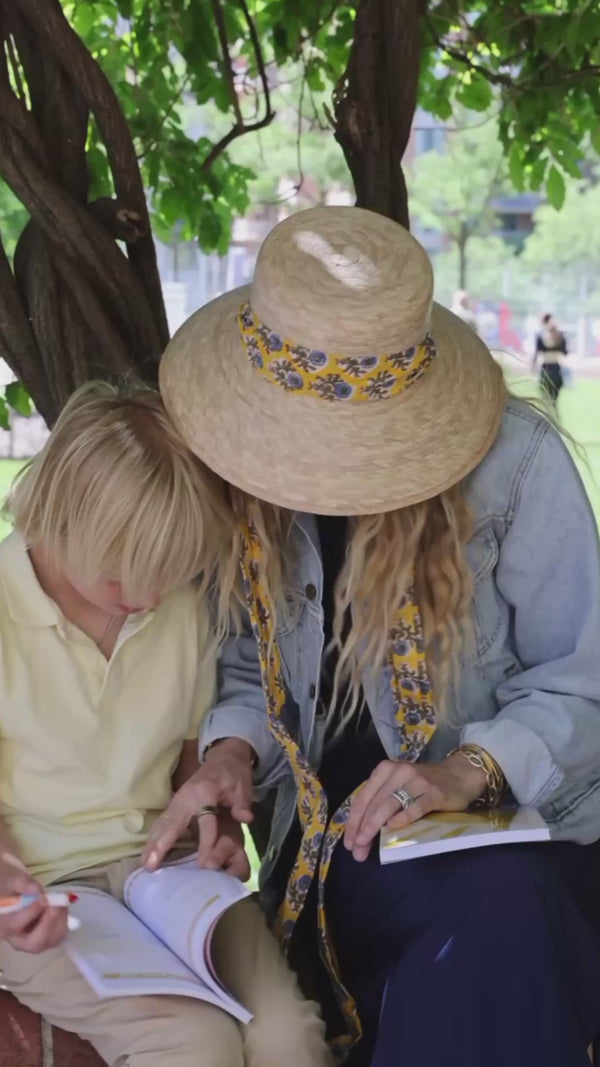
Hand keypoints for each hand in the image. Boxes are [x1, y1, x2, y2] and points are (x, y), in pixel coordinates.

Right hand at [0, 854, 67, 952]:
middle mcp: (17, 940)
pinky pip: (58, 937)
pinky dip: (64, 922)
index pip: (15, 926)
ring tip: (61, 902)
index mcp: (3, 925)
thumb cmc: (10, 888)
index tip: (43, 898)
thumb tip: (39, 891)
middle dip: (48, 924)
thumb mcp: (13, 881)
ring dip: (59, 921)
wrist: (13, 895)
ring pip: (49, 942)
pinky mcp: (46, 939)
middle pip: (34, 943)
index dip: (30, 913)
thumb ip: (24, 884)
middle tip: (56, 905)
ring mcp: (33, 943)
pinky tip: (62, 907)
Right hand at [142, 738, 254, 871]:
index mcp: (206, 791)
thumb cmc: (234, 774)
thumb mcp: (243, 786)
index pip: (206, 821)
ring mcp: (178, 799)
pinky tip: (148, 852)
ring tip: (144, 864)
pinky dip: (154, 837)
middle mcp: (187, 796)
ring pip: (163, 823)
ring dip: (152, 843)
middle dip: (161, 845)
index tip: (204, 864)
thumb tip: (246, 818)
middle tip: (150, 866)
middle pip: (173, 822)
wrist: (224, 756)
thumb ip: (243, 803)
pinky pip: (162, 821)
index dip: (206, 843)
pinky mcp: (174, 802)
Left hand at [344, 755, 486, 861]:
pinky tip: (391, 830)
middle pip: (373, 804)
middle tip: (356, 850)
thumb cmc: (424, 784)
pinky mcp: (433, 793)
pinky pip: (414, 807)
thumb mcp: (398, 787)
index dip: (353, 821)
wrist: (459, 775)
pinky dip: (402, 819)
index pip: (363, 798)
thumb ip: (381, 803)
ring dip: (374, 827)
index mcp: (384, 770)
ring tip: (365, 844)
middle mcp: (397, 772)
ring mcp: (416, 781)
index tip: (348, 842)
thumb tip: (361, 833)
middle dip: (361, 828)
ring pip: (388, 805)